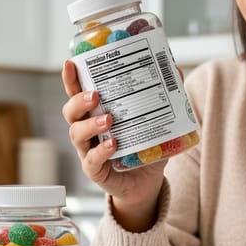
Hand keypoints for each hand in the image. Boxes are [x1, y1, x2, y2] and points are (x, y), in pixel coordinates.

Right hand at [60, 60, 166, 231]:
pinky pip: (92, 160)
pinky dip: (101, 152)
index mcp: (95, 112)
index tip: (70, 64)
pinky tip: (113, 145)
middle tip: (95, 95)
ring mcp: (88, 150)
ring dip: (90, 125)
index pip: (77, 93)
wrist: (146, 182)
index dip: (71, 79)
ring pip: (77, 134)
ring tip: (108, 119)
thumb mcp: (154, 120)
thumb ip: (162, 96)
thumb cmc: (144, 147)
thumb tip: (175, 70)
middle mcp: (87, 130)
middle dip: (79, 101)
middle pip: (70, 112)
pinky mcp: (95, 170)